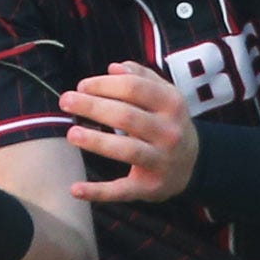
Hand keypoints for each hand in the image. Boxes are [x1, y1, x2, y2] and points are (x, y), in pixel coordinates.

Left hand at [60, 62, 198, 203]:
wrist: (194, 164)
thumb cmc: (167, 122)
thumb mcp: (164, 96)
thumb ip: (141, 77)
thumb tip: (114, 67)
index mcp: (172, 104)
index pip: (134, 88)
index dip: (104, 84)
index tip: (81, 86)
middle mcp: (169, 132)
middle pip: (127, 116)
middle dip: (93, 107)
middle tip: (65, 101)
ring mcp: (161, 161)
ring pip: (127, 150)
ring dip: (97, 141)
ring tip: (72, 134)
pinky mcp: (150, 187)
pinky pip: (122, 190)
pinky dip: (98, 191)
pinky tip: (75, 189)